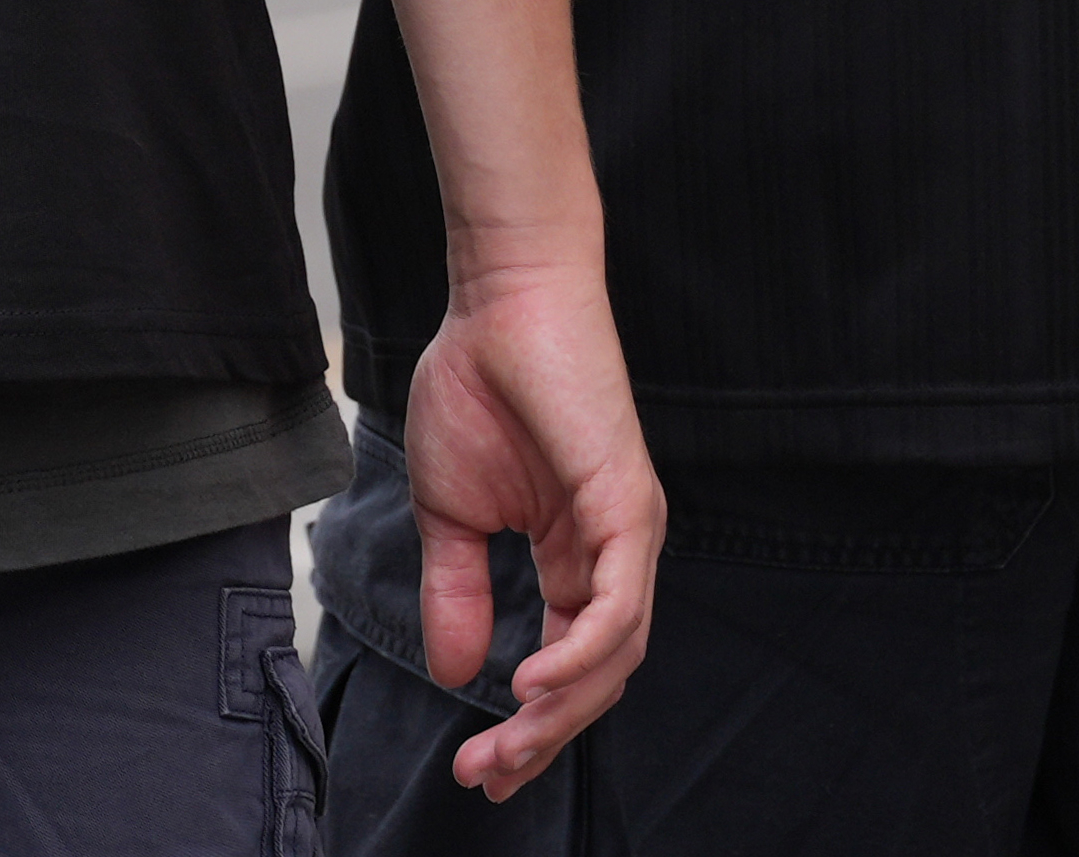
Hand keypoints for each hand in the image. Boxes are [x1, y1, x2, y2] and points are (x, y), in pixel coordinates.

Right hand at [396, 255, 662, 797]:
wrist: (498, 303)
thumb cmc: (477, 386)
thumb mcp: (450, 513)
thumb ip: (458, 593)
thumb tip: (456, 672)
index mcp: (576, 556)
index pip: (569, 664)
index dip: (529, 725)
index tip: (480, 770)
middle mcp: (614, 554)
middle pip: (597, 677)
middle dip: (542, 737)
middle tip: (487, 775)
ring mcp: (628, 532)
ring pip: (615, 654)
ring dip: (560, 709)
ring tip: (505, 742)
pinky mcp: (628, 505)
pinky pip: (618, 604)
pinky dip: (581, 654)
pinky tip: (532, 682)